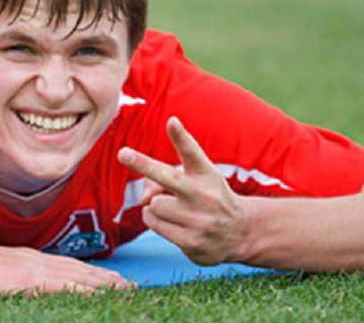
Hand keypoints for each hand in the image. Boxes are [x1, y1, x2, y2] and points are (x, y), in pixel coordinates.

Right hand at [0, 244, 134, 294]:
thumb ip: (10, 273)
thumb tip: (16, 280)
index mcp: (29, 258)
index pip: (67, 265)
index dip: (90, 271)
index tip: (108, 277)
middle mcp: (38, 260)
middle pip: (80, 269)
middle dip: (106, 277)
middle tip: (130, 284)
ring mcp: (37, 270)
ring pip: (80, 276)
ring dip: (105, 283)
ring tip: (127, 290)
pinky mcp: (33, 282)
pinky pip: (68, 287)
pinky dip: (88, 291)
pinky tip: (102, 296)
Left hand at [117, 117, 247, 265]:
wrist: (241, 232)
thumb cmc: (209, 198)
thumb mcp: (196, 180)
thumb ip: (166, 179)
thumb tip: (143, 200)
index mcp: (206, 174)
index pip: (192, 152)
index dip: (180, 137)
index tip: (172, 121)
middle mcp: (204, 195)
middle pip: (167, 178)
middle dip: (143, 164)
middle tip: (122, 153)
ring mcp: (198, 220)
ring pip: (153, 204)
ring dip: (154, 205)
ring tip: (173, 208)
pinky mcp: (191, 242)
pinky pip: (154, 224)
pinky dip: (155, 220)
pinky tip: (174, 223)